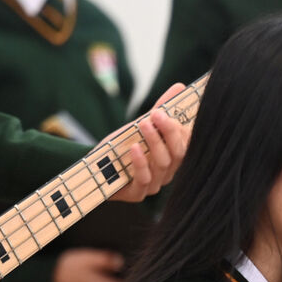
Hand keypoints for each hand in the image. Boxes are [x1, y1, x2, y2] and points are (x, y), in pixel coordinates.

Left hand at [108, 84, 190, 203]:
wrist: (96, 167)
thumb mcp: (142, 125)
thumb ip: (161, 108)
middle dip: (169, 132)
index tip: (166, 112)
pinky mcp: (137, 194)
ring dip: (154, 142)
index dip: (180, 129)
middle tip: (156, 114)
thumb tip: (179, 87)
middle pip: (178, 153)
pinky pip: (143, 179)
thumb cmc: (123, 146)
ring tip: (143, 125)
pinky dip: (140, 163)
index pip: (186, 144)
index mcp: (173, 157)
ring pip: (162, 164)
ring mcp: (154, 185)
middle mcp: (168, 172)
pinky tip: (134, 148)